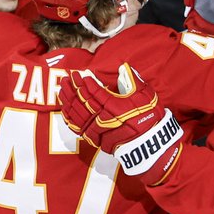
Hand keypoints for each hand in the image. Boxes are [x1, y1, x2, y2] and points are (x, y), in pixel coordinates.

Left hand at [61, 63, 183, 184]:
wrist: (151, 145)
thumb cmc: (149, 119)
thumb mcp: (146, 96)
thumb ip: (134, 80)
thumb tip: (124, 68)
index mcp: (115, 106)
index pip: (93, 91)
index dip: (84, 82)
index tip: (79, 74)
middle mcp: (104, 118)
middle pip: (82, 101)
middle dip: (72, 88)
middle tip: (65, 78)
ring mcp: (99, 131)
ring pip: (78, 114)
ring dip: (68, 101)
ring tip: (62, 90)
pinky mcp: (97, 140)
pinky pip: (79, 128)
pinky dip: (70, 118)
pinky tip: (65, 110)